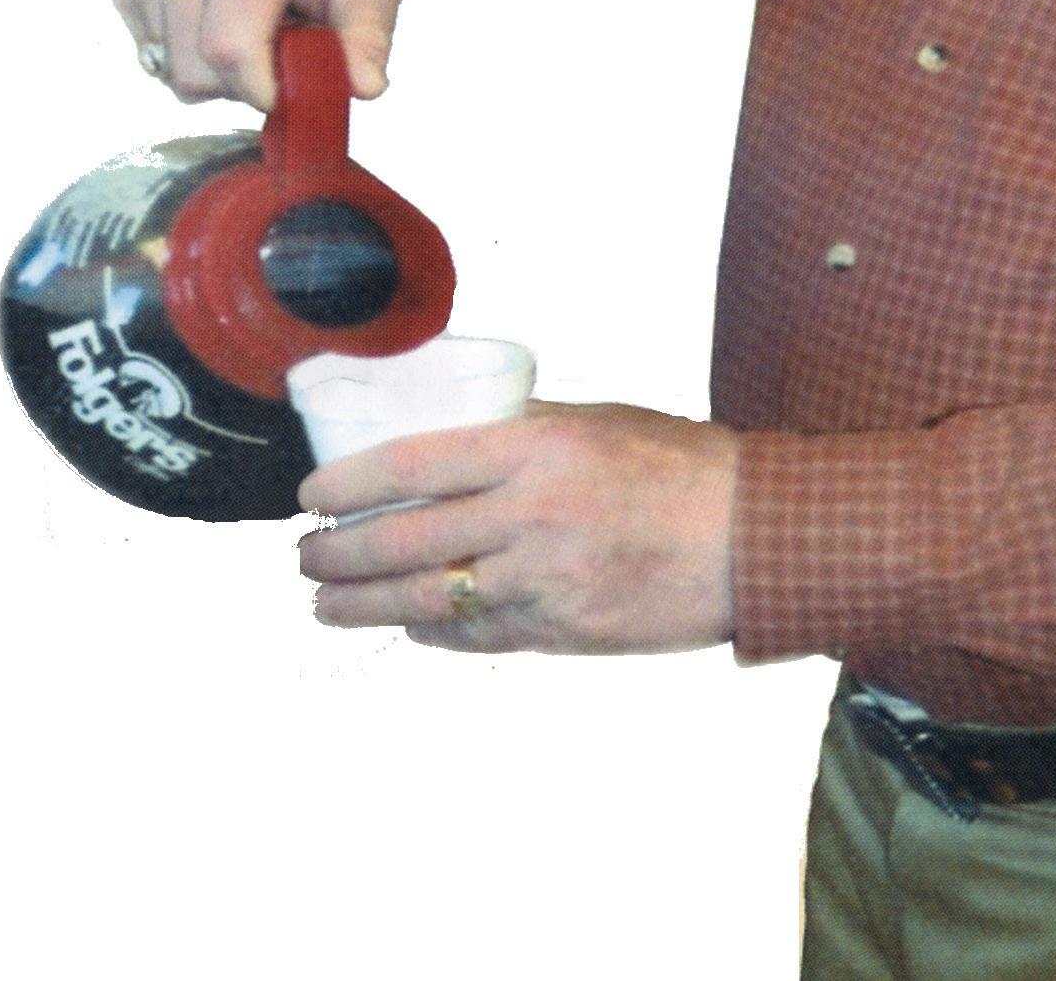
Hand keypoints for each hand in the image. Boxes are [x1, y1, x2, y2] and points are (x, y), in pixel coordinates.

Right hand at [113, 0, 405, 109]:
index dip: (259, 88)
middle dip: (244, 84)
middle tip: (283, 54)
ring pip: (171, 71)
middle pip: (196, 70)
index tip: (289, 97)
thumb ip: (369, 35)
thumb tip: (365, 87)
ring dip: (219, 75)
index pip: (229, 44)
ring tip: (256, 32)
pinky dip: (191, 59)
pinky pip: (153, 58)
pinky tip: (222, 25)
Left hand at [297, 403, 738, 654]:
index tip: (309, 495)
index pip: (415, 464)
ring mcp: (547, 581)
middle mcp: (534, 515)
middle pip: (407, 542)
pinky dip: (435, 632)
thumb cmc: (679, 465)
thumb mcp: (596, 420)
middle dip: (340, 556)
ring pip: (431, 599)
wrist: (751, 536)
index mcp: (538, 448)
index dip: (350, 483)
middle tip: (304, 557)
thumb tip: (453, 435)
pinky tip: (407, 625)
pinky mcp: (564, 632)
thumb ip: (523, 432)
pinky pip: (480, 635)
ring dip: (366, 606)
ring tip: (326, 603)